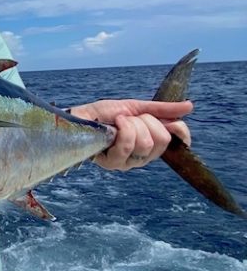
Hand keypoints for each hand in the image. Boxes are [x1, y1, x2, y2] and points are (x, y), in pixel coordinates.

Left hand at [69, 99, 192, 170]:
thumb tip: (189, 107)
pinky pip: (128, 145)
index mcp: (151, 144)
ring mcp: (128, 163)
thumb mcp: (136, 108)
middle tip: (130, 118)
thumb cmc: (105, 114)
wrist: (81, 116)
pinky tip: (114, 125)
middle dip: (146, 121)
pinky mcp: (113, 163)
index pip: (177, 142)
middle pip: (161, 140)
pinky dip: (122, 129)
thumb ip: (161, 110)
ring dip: (131, 124)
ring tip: (118, 121)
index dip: (179, 130)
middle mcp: (142, 158)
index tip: (173, 122)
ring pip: (146, 142)